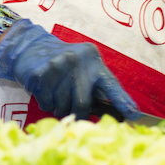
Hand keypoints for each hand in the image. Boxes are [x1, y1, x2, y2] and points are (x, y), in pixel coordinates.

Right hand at [0, 18, 138, 119]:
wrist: (30, 48)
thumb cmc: (64, 67)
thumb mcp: (83, 70)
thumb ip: (96, 89)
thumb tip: (114, 116)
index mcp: (94, 61)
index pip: (111, 85)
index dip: (123, 101)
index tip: (134, 115)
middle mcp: (79, 60)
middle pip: (82, 104)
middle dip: (77, 113)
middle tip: (70, 108)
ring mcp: (58, 65)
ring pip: (62, 106)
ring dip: (58, 108)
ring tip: (55, 93)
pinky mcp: (41, 72)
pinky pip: (46, 103)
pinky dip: (45, 103)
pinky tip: (44, 89)